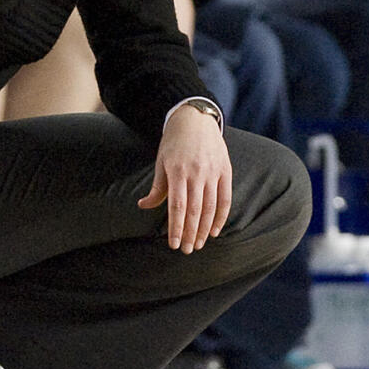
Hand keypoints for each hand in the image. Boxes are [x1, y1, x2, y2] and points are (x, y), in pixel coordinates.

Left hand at [137, 104, 232, 252]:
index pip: (177, 206)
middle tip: (187, 250)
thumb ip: (156, 188)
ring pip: (210, 207)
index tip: (174, 245)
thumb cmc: (173, 142)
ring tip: (199, 244)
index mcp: (177, 171)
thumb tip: (143, 206)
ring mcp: (212, 172)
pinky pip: (225, 198)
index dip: (176, 228)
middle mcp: (196, 173)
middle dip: (190, 233)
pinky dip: (221, 217)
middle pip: (194, 210)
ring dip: (205, 229)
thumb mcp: (161, 162)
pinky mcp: (225, 170)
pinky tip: (215, 230)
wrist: (195, 118)